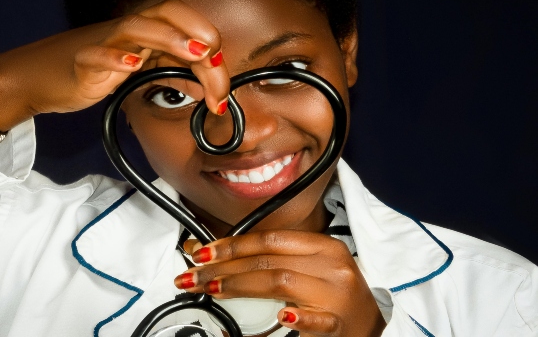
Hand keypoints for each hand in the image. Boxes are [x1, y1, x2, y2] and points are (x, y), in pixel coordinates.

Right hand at [0, 0, 229, 134]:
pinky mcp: (80, 62)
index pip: (185, 26)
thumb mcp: (140, 69)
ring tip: (194, 52)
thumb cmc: (93, 71)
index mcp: (146, 31)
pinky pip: (94, 55)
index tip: (222, 84)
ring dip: (168, 37)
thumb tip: (213, 85)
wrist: (39, 78)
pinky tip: (130, 65)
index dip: (210, 46)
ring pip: (136, 27)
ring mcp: (103, 43)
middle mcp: (128, 32)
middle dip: (197, 32)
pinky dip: (113, 58)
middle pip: (166, 14)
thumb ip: (173, 69)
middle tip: (215, 61)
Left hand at [175, 230, 385, 336]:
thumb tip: (223, 257)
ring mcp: (336, 296)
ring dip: (239, 286)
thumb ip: (275, 260)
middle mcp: (330, 266)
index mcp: (322, 247)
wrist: (371, 325)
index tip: (203, 253)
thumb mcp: (310, 268)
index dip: (232, 245)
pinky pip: (317, 320)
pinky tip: (282, 317)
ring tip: (212, 289)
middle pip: (268, 261)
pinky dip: (298, 319)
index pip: (269, 240)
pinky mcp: (338, 325)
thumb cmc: (334, 295)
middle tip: (194, 276)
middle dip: (224, 268)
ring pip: (281, 282)